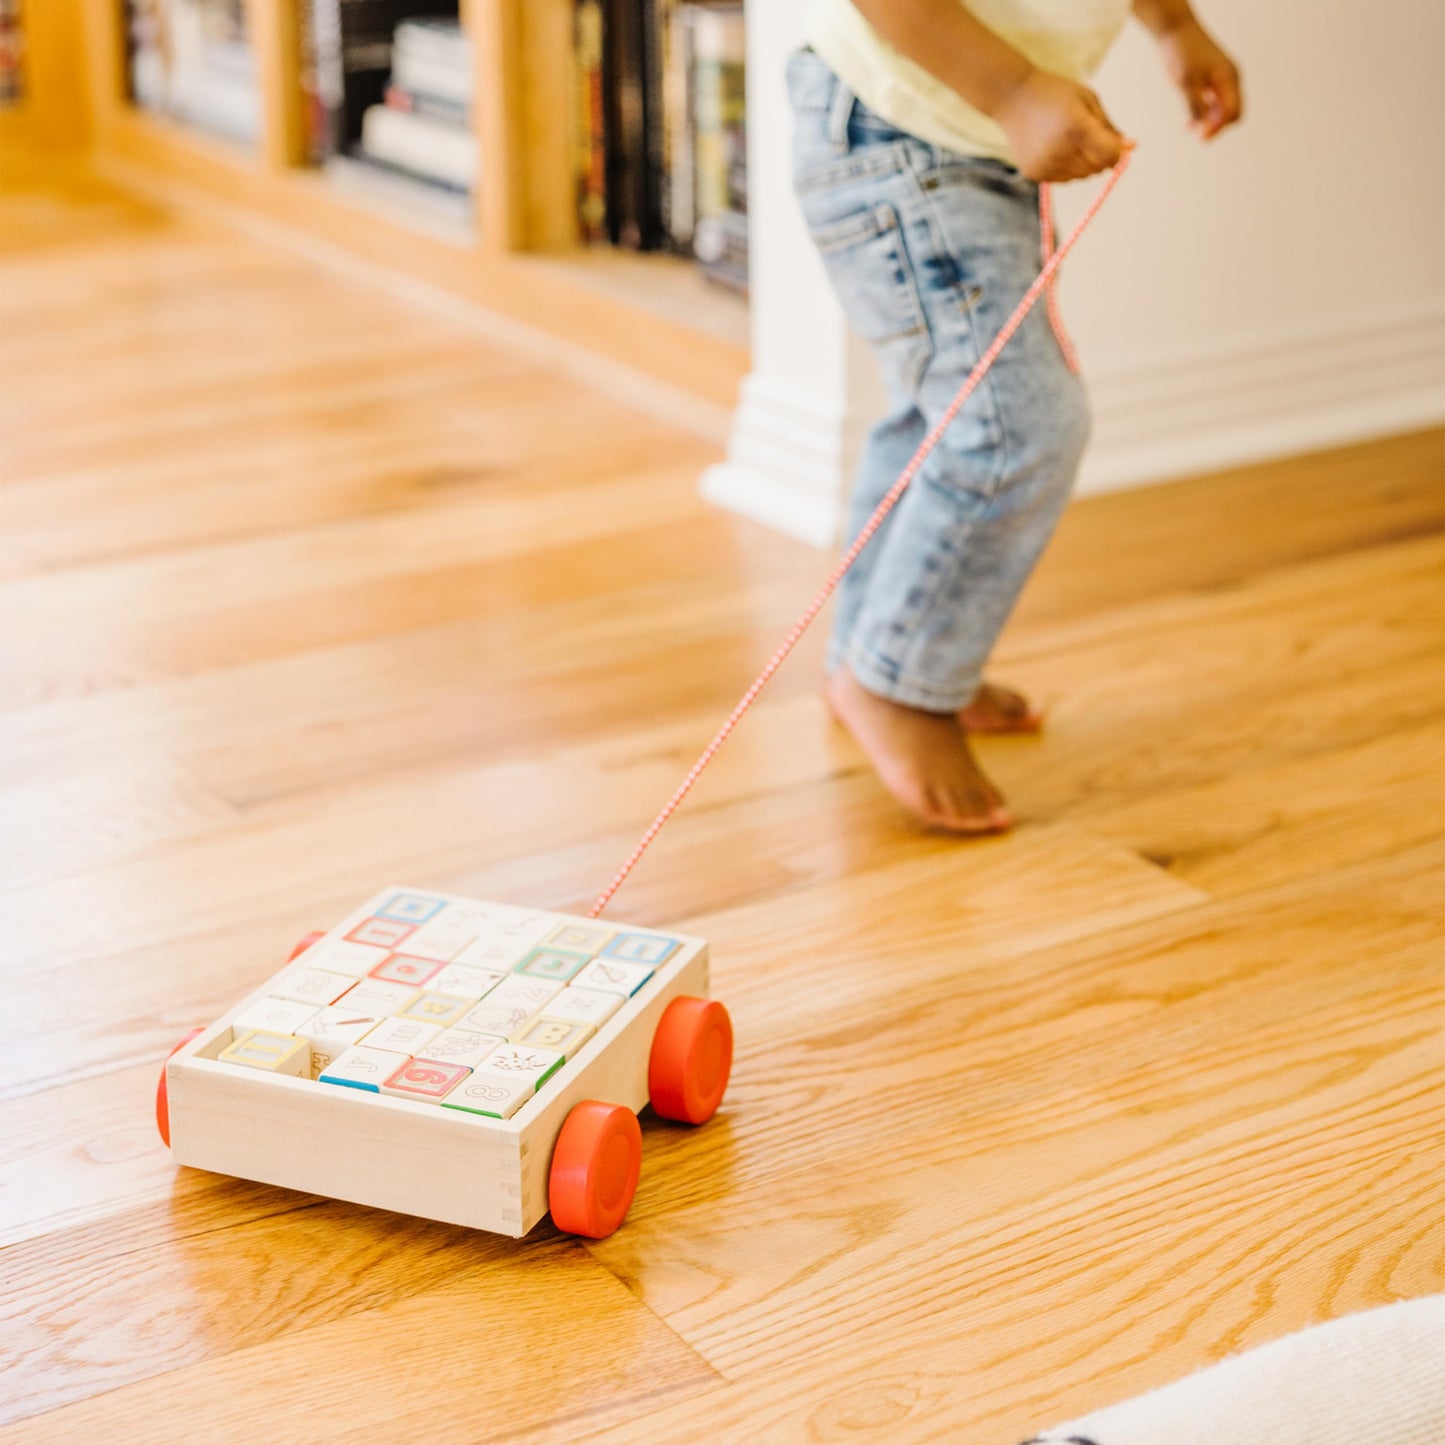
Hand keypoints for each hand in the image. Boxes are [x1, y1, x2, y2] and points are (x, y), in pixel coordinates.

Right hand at [994, 70, 1128, 182]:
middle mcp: (1060, 151)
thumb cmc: (1055, 93)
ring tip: (1071, 141)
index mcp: (1077, 127)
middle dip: (1101, 157)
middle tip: (1092, 138)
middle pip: (1096, 169)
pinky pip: (1063, 179)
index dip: (1118, 153)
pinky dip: (1066, 168)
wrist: (1012, 97)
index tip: (1118, 144)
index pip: (1110, 156)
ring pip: (1081, 176)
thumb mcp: (1088, 100)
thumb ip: (1109, 127)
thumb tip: (1131, 148)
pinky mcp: (1035, 174)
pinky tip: (1056, 148)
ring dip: (1084, 163)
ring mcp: (1045, 165)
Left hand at [1157, 19, 1241, 138]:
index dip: (1219, 127)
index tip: (1200, 136)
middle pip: (1231, 113)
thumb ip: (1196, 105)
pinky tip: (1189, 124)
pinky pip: (1212, 103)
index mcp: (1229, 78)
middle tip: (1197, 136)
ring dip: (1208, 123)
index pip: (1233, 111)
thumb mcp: (1187, 82)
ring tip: (1190, 129)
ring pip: (1221, 110)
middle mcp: (1229, 80)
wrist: (1176, 31)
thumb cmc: (1183, 53)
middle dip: (1217, 127)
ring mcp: (1221, 80)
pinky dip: (1203, 115)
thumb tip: (1203, 127)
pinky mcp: (1210, 81)